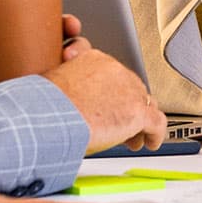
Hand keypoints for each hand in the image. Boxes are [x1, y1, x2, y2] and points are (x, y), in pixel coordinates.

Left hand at [0, 16, 89, 94]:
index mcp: (17, 55)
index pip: (44, 34)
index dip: (61, 25)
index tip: (68, 24)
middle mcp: (35, 69)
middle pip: (66, 49)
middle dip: (77, 41)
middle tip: (72, 40)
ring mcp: (45, 91)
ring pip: (74, 72)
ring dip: (80, 65)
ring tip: (73, 64)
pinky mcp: (50, 112)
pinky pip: (72, 100)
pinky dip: (81, 93)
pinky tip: (78, 92)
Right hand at [45, 48, 166, 151]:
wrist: (51, 117)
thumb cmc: (45, 107)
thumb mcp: (54, 84)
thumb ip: (71, 87)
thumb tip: (75, 104)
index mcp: (93, 59)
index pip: (112, 73)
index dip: (113, 91)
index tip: (109, 103)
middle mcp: (114, 69)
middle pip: (130, 89)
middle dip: (127, 108)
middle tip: (120, 126)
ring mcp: (128, 89)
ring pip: (144, 104)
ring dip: (140, 122)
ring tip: (133, 138)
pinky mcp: (137, 111)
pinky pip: (156, 122)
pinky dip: (154, 134)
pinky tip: (150, 143)